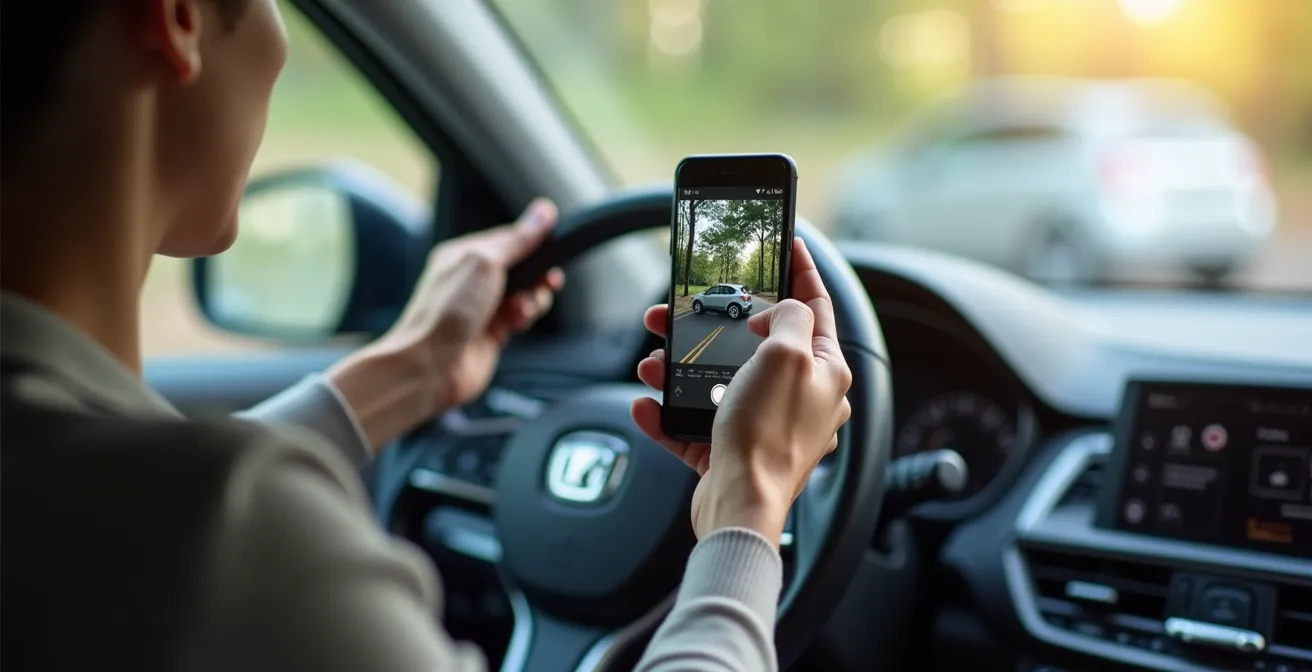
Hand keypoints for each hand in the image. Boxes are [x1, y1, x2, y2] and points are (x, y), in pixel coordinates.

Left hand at [329, 199, 564, 448]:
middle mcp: (472, 280)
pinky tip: (517, 323)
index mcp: (464, 255)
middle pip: (522, 268)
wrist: (431, 365)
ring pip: (525, 294)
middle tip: (547, 280)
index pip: (509, 238)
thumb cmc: (447, 312)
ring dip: (533, 299)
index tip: (554, 241)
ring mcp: (482, 308)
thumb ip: (517, 240)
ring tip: (522, 308)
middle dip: (538, 274)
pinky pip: (520, 318)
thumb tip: (542, 213)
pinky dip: (525, 318)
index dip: (534, 240)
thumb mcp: (485, 262)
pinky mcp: (491, 333)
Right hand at [631, 238, 852, 545]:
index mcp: (823, 371)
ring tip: (652, 360)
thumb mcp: (787, 356)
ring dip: (678, 368)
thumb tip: (782, 310)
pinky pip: (693, 425)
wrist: (741, 506)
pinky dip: (667, 414)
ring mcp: (764, 425)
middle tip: (681, 308)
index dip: (801, 271)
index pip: (816, 308)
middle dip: (711, 324)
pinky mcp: (731, 453)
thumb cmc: (770, 435)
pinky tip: (647, 405)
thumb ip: (790, 319)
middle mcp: (799, 398)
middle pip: (754, 344)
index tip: (789, 244)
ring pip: (716, 381)